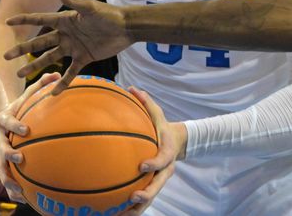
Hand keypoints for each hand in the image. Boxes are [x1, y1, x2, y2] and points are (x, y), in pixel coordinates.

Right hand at [0, 73, 60, 203]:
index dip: (15, 124)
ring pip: (0, 167)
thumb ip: (42, 84)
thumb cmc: (22, 104)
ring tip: (19, 190)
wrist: (4, 117)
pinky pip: (8, 178)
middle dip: (8, 153)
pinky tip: (26, 200)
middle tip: (19, 158)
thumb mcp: (30, 93)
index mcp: (3, 118)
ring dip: (8, 179)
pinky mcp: (4, 163)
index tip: (26, 128)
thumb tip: (58, 73)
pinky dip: (15, 189)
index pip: (7, 121)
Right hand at [4, 0, 129, 93]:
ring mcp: (74, 47)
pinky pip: (70, 72)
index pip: (40, 19)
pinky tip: (52, 92)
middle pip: (40, 42)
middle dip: (23, 49)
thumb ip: (72, 0)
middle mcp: (66, 34)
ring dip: (35, 66)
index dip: (24, 20)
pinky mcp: (84, 58)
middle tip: (6, 56)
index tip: (7, 22)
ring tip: (20, 74)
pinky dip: (62, 82)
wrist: (126, 28)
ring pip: (50, 58)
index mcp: (65, 20)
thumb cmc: (109, 15)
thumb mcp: (90, 8)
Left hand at [120, 88, 183, 215]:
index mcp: (168, 153)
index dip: (154, 164)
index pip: (163, 160)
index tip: (142, 166)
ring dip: (136, 208)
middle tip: (133, 196)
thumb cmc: (163, 128)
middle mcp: (165, 170)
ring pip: (150, 198)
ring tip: (119, 215)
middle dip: (146, 193)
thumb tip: (131, 88)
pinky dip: (129, 208)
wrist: (178, 143)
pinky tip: (112, 213)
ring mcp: (159, 180)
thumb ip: (146, 103)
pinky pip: (141, 200)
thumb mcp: (158, 114)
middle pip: (158, 186)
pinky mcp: (152, 186)